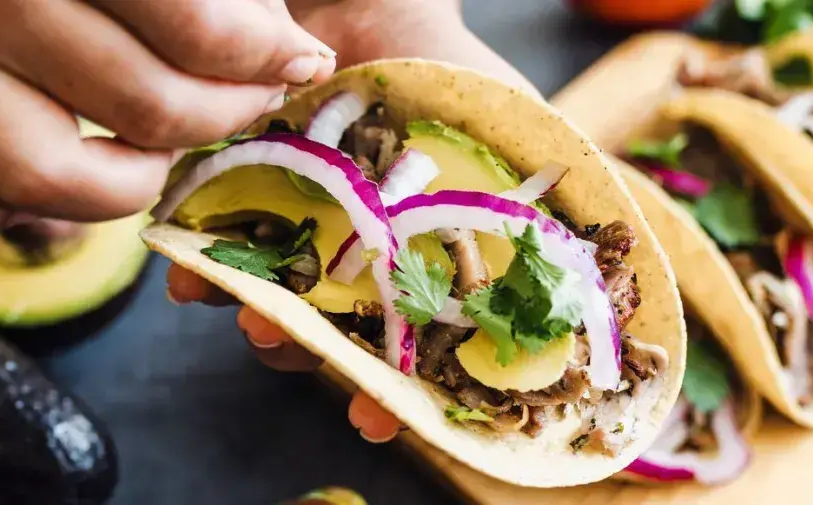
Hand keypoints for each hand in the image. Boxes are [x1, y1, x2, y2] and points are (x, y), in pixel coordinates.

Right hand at [0, 0, 336, 245]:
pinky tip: (45, 181)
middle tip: (249, 100)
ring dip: (125, 184)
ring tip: (156, 152)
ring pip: (40, 174)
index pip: (194, 27)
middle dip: (222, 117)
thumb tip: (296, 56)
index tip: (297, 62)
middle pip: (141, 105)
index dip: (265, 57)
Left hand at [158, 1, 539, 443]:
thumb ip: (549, 201)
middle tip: (302, 359)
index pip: (409, 346)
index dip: (396, 391)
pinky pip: (211, 240)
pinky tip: (191, 278)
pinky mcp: (240, 186)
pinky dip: (197, 263)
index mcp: (419, 257)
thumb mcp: (515, 132)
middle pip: (332, 331)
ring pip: (270, 295)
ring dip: (256, 316)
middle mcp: (355, 251)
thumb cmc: (444, 67)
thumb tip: (622, 265)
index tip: (382, 421)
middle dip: (314, 356)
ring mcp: (296, 223)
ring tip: (250, 319)